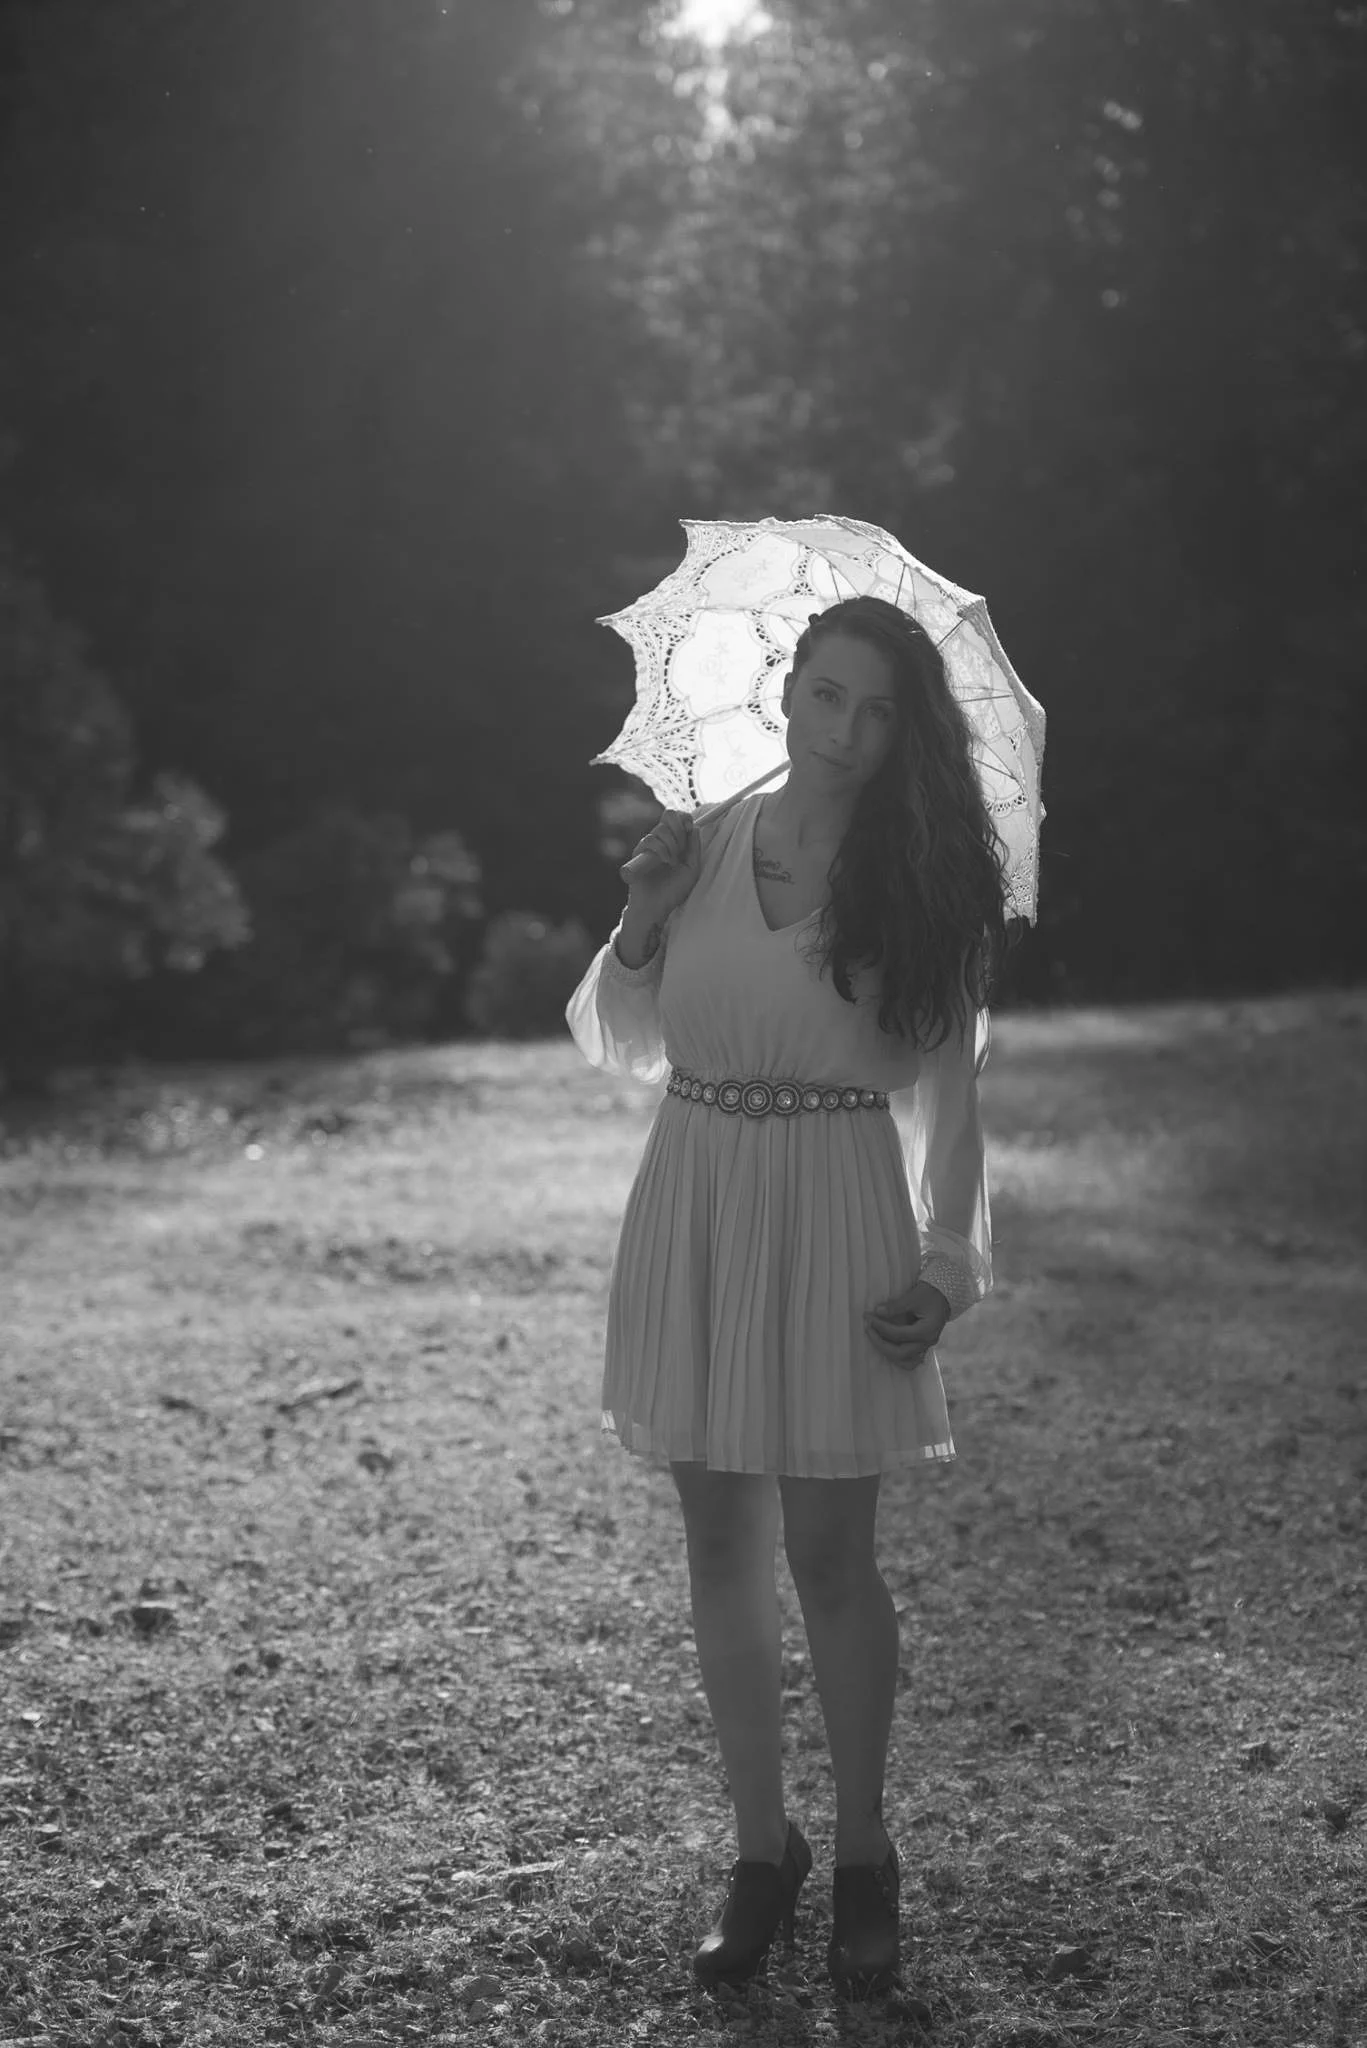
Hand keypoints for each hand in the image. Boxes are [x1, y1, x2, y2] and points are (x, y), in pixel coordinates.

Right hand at [621, 808, 702, 923]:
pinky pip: (650, 840)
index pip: (677, 817)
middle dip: (679, 829)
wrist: (656, 906)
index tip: (690, 827)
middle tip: (681, 848)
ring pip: (661, 829)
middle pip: (669, 815)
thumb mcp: (692, 869)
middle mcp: (661, 840)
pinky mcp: (638, 853)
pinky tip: (666, 862)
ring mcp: (649, 846)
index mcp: (675, 841)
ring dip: (672, 844)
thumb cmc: (673, 891)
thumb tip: (694, 827)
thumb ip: (694, 849)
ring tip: (673, 862)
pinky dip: (662, 850)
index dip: (684, 817)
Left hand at [864, 1279, 949, 1368]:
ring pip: (905, 1362)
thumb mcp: (913, 1297)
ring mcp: (926, 1346)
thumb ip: (896, 1306)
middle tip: (868, 1328)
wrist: (944, 1294)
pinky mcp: (923, 1346)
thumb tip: (877, 1312)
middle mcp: (927, 1342)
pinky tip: (885, 1344)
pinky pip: (909, 1359)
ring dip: (888, 1353)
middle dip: (880, 1343)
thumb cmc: (930, 1293)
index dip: (880, 1327)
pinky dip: (896, 1355)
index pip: (898, 1335)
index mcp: (927, 1331)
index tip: (868, 1317)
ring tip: (875, 1338)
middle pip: (900, 1353)